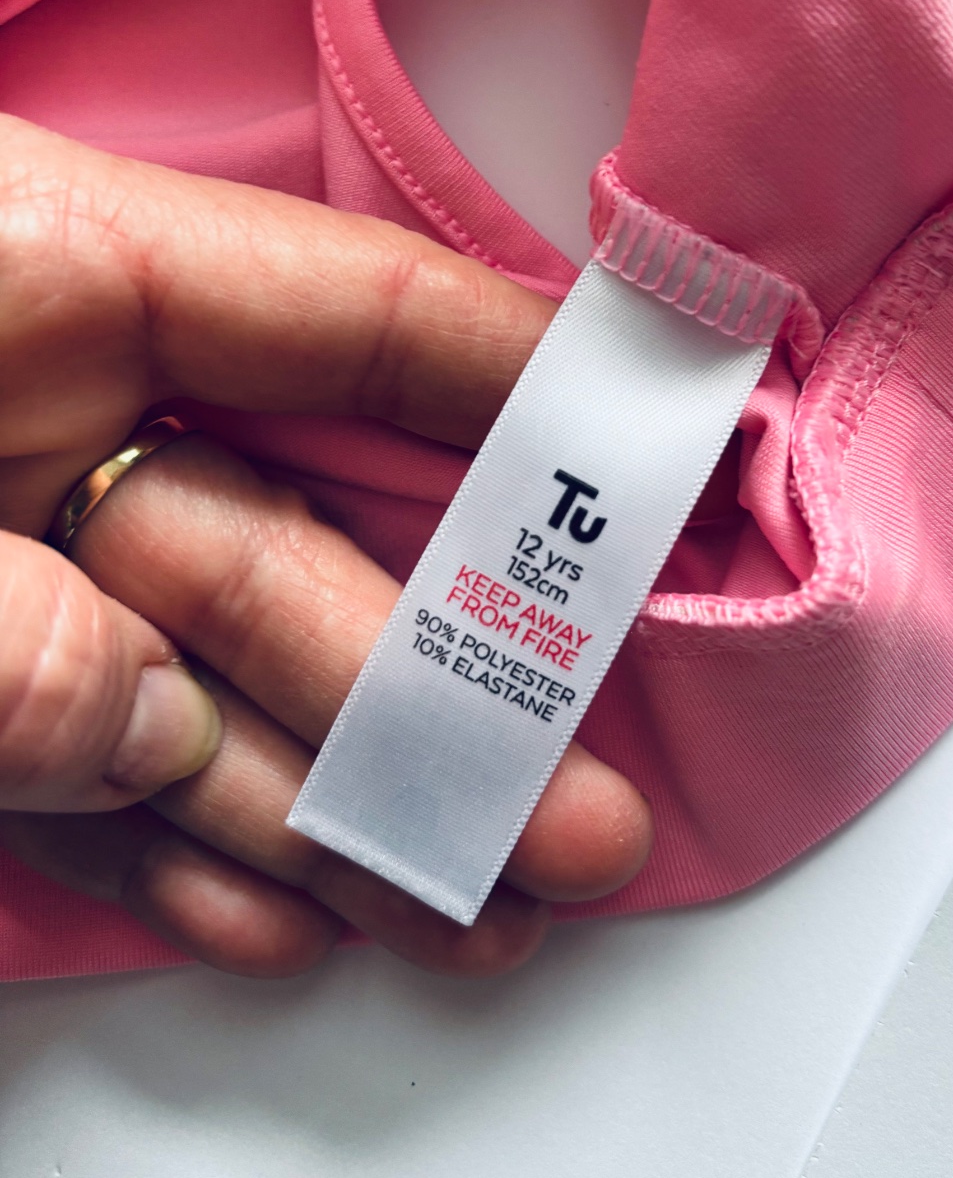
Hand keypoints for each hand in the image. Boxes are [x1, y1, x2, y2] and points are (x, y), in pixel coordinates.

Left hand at [0, 114, 651, 976]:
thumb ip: (7, 636)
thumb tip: (145, 731)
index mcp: (36, 269)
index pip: (343, 311)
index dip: (519, 382)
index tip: (662, 450)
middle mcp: (41, 397)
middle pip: (295, 536)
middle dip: (440, 692)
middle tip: (573, 808)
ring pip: (207, 667)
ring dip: (336, 800)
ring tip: (465, 906)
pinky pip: (88, 746)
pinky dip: (173, 837)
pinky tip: (280, 908)